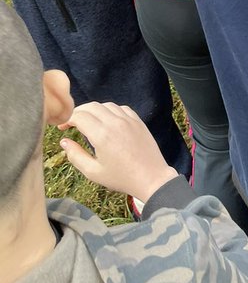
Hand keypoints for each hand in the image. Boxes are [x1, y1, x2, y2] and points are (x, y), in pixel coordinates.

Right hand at [59, 101, 178, 200]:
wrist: (151, 177)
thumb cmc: (121, 177)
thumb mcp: (93, 172)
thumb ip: (75, 156)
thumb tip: (64, 141)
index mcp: (102, 134)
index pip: (80, 116)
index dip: (67, 119)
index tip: (62, 127)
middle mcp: (115, 122)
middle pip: (92, 106)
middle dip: (78, 112)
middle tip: (71, 123)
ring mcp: (128, 119)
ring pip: (106, 105)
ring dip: (94, 110)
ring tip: (88, 122)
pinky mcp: (138, 120)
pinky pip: (121, 108)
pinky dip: (110, 110)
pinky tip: (107, 121)